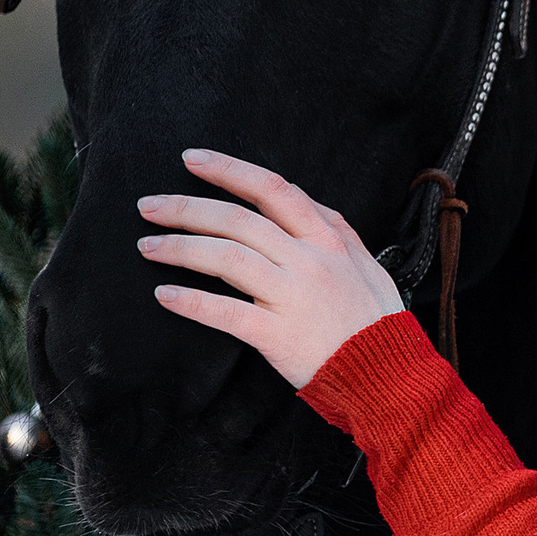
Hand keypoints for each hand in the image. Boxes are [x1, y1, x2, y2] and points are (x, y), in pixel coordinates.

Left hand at [138, 149, 404, 387]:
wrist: (389, 376)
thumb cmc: (377, 321)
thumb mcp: (367, 264)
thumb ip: (335, 230)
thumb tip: (301, 201)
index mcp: (328, 239)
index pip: (272, 190)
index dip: (228, 170)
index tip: (192, 159)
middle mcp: (309, 261)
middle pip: (237, 220)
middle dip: (186, 207)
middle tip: (148, 205)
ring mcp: (293, 297)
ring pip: (226, 258)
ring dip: (180, 248)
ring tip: (147, 246)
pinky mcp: (278, 336)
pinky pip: (226, 313)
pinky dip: (192, 302)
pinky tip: (165, 295)